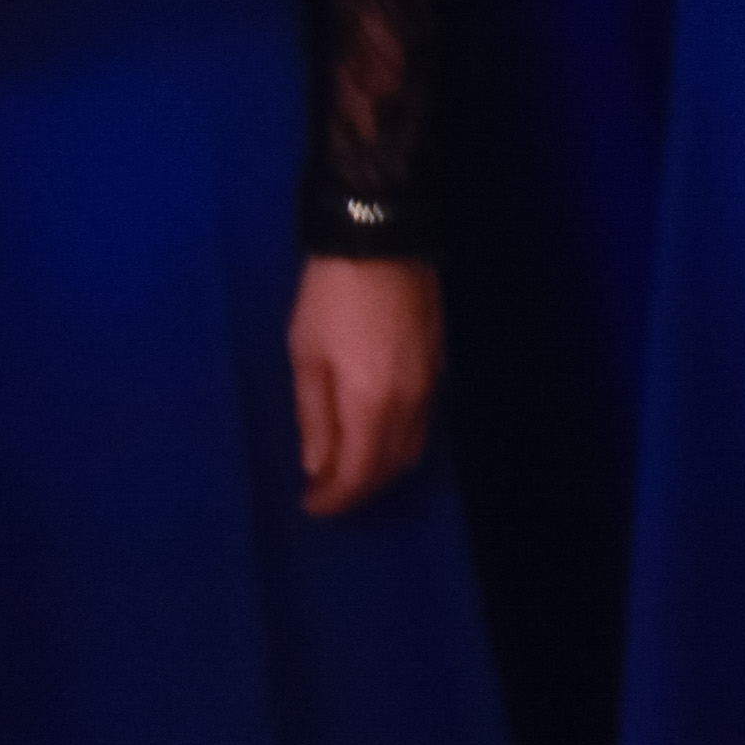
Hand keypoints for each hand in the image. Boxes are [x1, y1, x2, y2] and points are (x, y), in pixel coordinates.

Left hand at [291, 256, 441, 517]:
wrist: (381, 238)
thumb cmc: (330, 297)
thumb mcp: (306, 356)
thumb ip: (314, 416)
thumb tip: (317, 465)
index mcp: (372, 404)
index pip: (359, 473)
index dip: (335, 498)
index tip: (311, 506)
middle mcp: (411, 403)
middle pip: (390, 467)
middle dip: (358, 488)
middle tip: (326, 492)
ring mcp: (431, 383)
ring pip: (410, 447)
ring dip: (379, 468)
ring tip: (346, 469)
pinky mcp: (438, 365)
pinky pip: (420, 421)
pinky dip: (396, 441)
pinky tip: (373, 434)